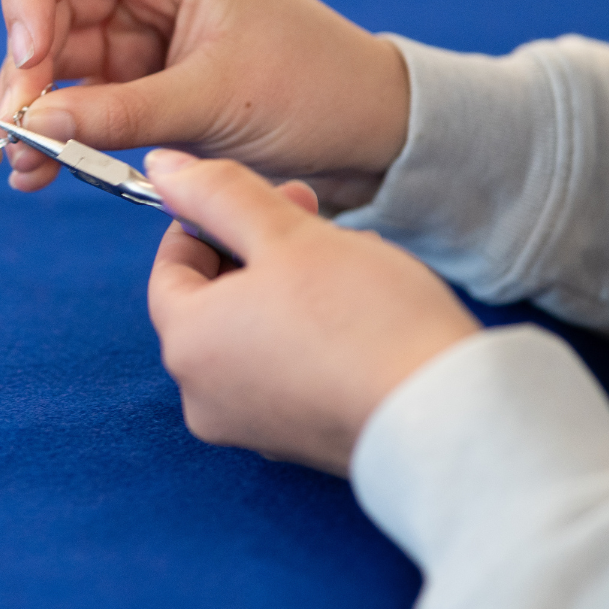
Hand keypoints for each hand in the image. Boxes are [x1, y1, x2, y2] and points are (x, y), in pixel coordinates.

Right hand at [0, 0, 408, 212]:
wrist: (367, 135)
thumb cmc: (311, 90)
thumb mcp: (214, 101)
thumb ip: (123, 113)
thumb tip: (35, 126)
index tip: (28, 57)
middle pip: (55, 15)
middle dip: (28, 73)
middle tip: (15, 132)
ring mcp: (147, 45)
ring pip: (65, 67)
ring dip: (38, 113)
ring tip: (24, 167)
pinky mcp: (151, 91)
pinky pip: (91, 105)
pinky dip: (66, 135)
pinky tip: (43, 171)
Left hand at [145, 150, 479, 474]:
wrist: (446, 419)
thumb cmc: (365, 320)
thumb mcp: (286, 235)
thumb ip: (217, 194)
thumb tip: (163, 167)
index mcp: (187, 344)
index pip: (170, 267)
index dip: (207, 219)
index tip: (253, 195)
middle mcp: (203, 396)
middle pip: (213, 300)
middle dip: (258, 247)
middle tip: (310, 216)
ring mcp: (251, 426)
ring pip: (253, 330)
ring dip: (288, 284)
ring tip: (349, 256)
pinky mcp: (297, 441)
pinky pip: (284, 368)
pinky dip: (307, 331)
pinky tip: (359, 308)